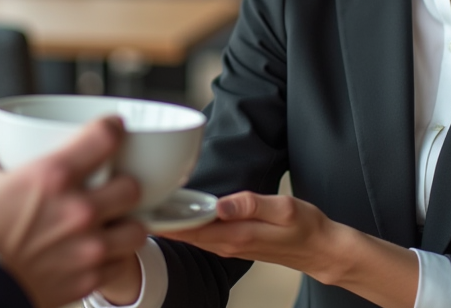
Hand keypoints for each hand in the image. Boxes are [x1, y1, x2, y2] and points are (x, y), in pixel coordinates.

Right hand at [0, 118, 147, 307]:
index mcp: (52, 177)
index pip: (105, 137)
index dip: (113, 128)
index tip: (113, 128)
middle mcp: (78, 210)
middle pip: (131, 186)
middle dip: (123, 182)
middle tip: (111, 184)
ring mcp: (86, 248)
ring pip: (136, 229)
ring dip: (127, 222)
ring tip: (113, 220)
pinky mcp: (86, 279)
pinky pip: (120, 264)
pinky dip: (114, 256)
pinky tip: (100, 251)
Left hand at [159, 191, 418, 307]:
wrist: (321, 249)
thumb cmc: (306, 227)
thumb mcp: (284, 209)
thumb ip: (251, 205)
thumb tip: (223, 204)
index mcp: (234, 234)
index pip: (189, 227)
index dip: (162, 218)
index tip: (138, 206)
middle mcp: (226, 243)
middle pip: (182, 232)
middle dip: (157, 220)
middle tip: (128, 202)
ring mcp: (227, 245)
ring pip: (189, 234)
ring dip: (167, 223)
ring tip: (142, 205)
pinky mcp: (231, 242)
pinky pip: (199, 234)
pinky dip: (183, 225)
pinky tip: (172, 214)